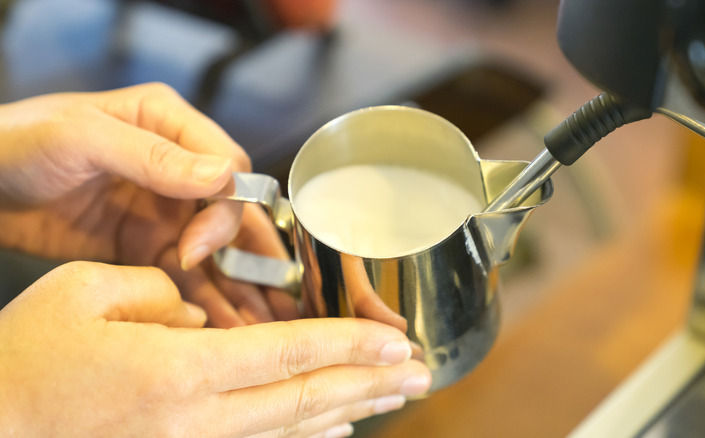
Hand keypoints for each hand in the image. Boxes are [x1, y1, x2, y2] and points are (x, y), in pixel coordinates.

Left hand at [0, 83, 294, 325]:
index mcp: (169, 125)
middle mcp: (177, 168)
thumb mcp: (81, 138)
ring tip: (262, 327)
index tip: (196, 247)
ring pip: (216, 252)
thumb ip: (152, 156)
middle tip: (274, 301)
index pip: (228, 169)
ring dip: (240, 288)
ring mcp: (162, 208)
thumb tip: (222, 176)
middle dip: (255, 259)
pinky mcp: (144, 244)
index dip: (225, 211)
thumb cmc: (14, 143)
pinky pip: (184, 275)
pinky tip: (224, 328)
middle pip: (233, 215)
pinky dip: (204, 301)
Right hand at [0, 262, 431, 436]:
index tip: (397, 342)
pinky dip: (305, 435)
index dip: (350, 346)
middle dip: (371, 384)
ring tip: (396, 397)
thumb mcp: (85, 293)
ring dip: (351, 411)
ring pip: (292, 431)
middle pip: (306, 399)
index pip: (289, 352)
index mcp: (178, 369)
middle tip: (421, 373)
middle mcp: (196, 419)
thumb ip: (160, 292)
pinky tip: (334, 426)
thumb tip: (204, 314)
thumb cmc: (22, 360)